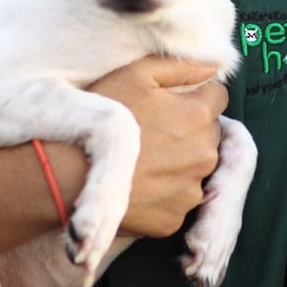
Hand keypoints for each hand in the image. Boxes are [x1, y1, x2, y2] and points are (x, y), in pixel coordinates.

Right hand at [87, 56, 227, 237]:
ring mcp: (190, 192)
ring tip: (145, 158)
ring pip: (197, 169)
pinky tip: (139, 183)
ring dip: (181, 162)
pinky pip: (178, 200)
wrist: (69, 173)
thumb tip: (212, 68)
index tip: (171, 102)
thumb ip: (180, 66)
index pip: (218, 98)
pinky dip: (165, 192)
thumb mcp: (137, 73)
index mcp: (198, 116)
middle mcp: (204, 156)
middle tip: (154, 129)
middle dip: (190, 129)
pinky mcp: (173, 220)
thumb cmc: (102, 116)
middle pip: (210, 134)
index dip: (195, 96)